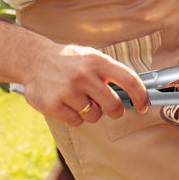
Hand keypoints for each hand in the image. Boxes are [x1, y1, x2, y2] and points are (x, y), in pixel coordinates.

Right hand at [22, 43, 149, 126]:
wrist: (35, 60)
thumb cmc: (70, 61)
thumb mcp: (92, 57)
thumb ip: (110, 72)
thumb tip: (133, 90)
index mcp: (98, 61)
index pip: (129, 79)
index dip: (140, 95)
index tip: (143, 105)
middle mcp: (85, 75)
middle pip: (113, 105)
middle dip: (115, 111)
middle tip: (112, 109)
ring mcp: (69, 91)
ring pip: (95, 116)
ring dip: (92, 112)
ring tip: (82, 99)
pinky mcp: (54, 105)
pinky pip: (77, 122)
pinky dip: (76, 117)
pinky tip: (69, 104)